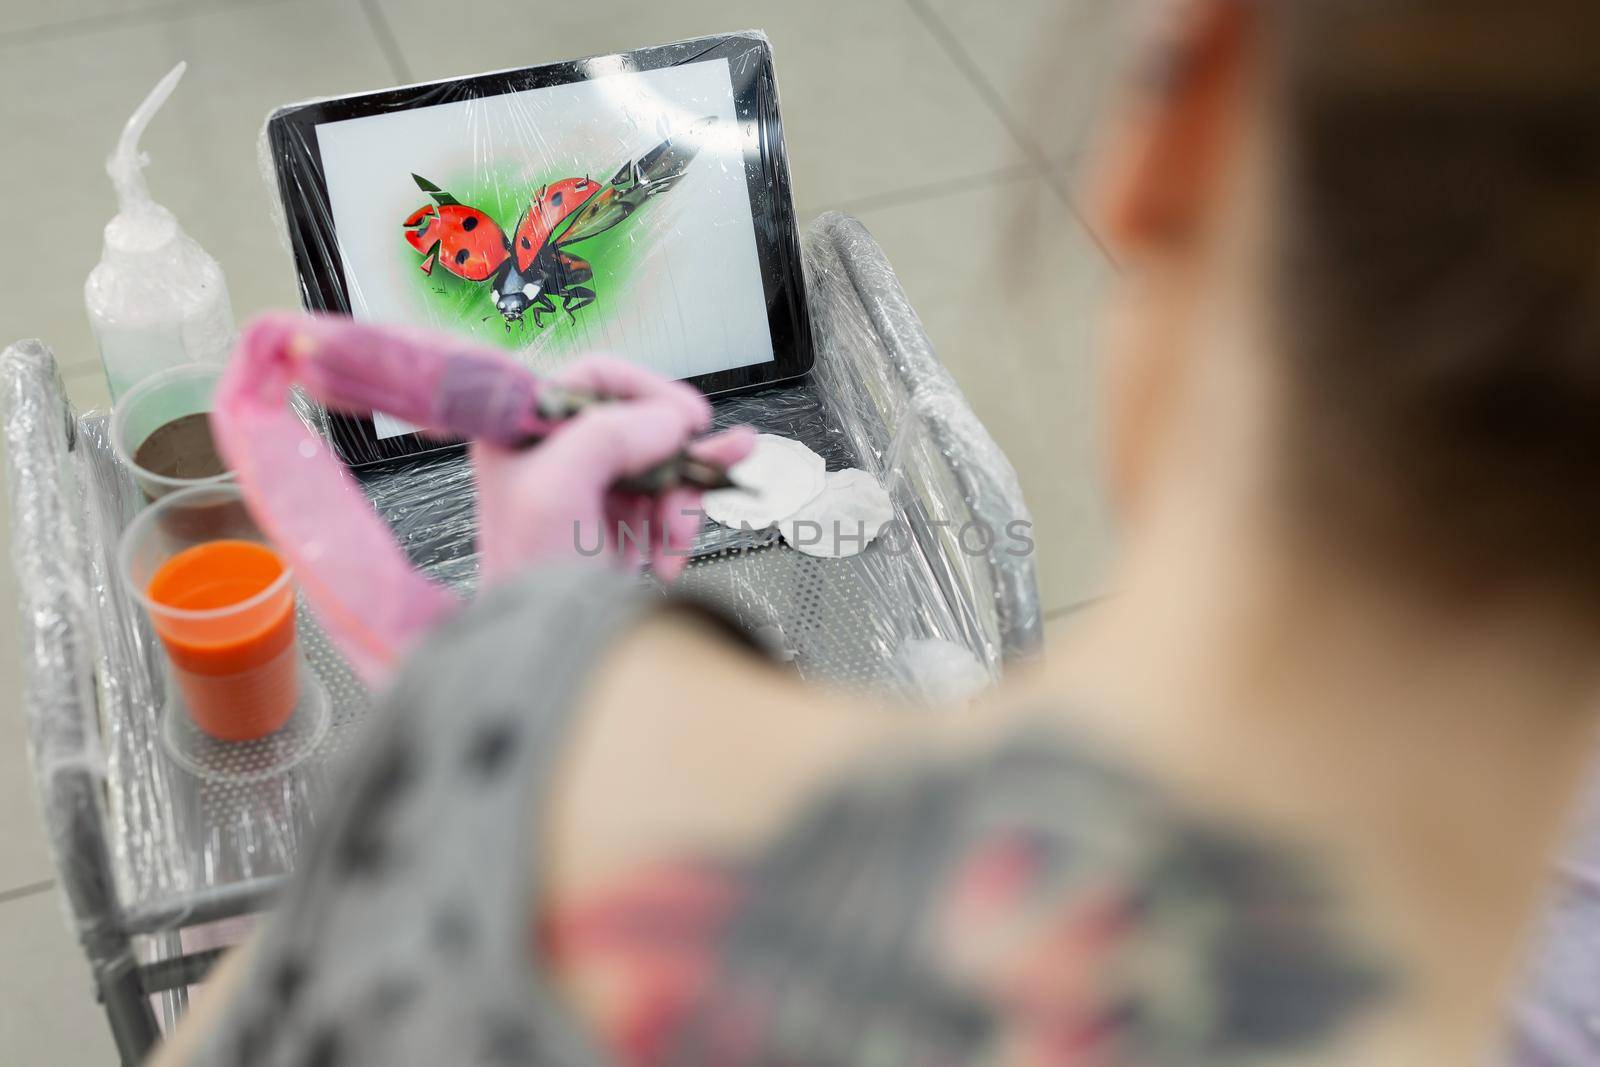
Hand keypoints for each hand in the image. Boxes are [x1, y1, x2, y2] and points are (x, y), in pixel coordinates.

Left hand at [472, 357, 753, 583]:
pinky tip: (679, 544)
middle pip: (640, 424)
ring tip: (681, 530)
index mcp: (525, 430)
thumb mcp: (557, 487)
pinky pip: (666, 503)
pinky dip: (681, 522)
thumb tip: (668, 421)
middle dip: (675, 456)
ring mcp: (589, 490)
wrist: (543, 651)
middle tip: (705, 464)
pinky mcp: (615, 525)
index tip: (686, 418)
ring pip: (661, 466)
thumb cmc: (528, 574)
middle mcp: (556, 453)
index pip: (595, 376)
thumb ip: (611, 433)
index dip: (646, 390)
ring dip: (682, 497)